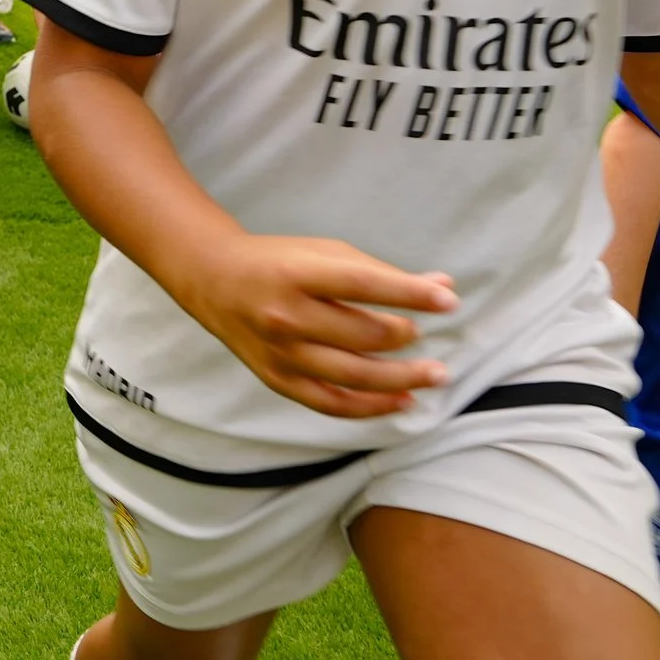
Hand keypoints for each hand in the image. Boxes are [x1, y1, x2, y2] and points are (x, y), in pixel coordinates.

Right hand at [178, 233, 456, 417]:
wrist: (211, 279)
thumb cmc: (276, 261)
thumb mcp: (323, 252)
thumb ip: (381, 272)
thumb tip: (443, 285)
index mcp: (296, 274)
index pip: (363, 284)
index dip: (410, 293)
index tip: (448, 300)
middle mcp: (285, 315)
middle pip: (362, 335)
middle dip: (404, 335)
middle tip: (421, 334)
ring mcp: (280, 352)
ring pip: (353, 375)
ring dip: (402, 378)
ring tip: (434, 374)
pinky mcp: (277, 378)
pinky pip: (332, 403)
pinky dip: (371, 407)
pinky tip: (402, 401)